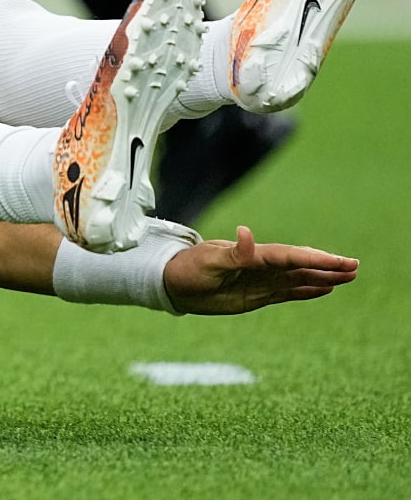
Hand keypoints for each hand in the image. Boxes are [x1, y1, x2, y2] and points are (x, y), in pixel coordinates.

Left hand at [162, 226, 358, 315]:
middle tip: (355, 266)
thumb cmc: (188, 269)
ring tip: (349, 276)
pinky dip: (307, 290)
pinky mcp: (257, 295)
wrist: (173, 283)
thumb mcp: (209, 261)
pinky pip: (288, 291)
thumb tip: (247, 233)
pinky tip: (325, 288)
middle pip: (301, 265)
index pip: (290, 257)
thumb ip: (232, 253)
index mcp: (253, 256)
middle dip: (327, 265)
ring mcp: (261, 280)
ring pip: (299, 278)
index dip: (314, 260)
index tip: (338, 261)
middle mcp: (261, 267)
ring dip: (323, 277)